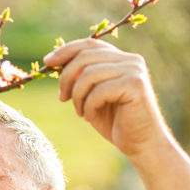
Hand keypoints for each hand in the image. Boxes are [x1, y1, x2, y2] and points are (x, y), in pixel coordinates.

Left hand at [43, 38, 171, 158]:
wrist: (141, 144)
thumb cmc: (116, 123)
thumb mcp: (93, 97)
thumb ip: (81, 79)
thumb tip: (55, 61)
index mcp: (121, 59)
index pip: (89, 45)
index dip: (66, 50)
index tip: (48, 62)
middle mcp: (130, 60)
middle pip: (85, 57)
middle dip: (66, 78)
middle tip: (62, 98)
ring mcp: (134, 71)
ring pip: (89, 74)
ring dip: (77, 96)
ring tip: (80, 112)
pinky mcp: (135, 85)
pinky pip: (99, 91)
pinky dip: (89, 106)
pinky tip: (90, 118)